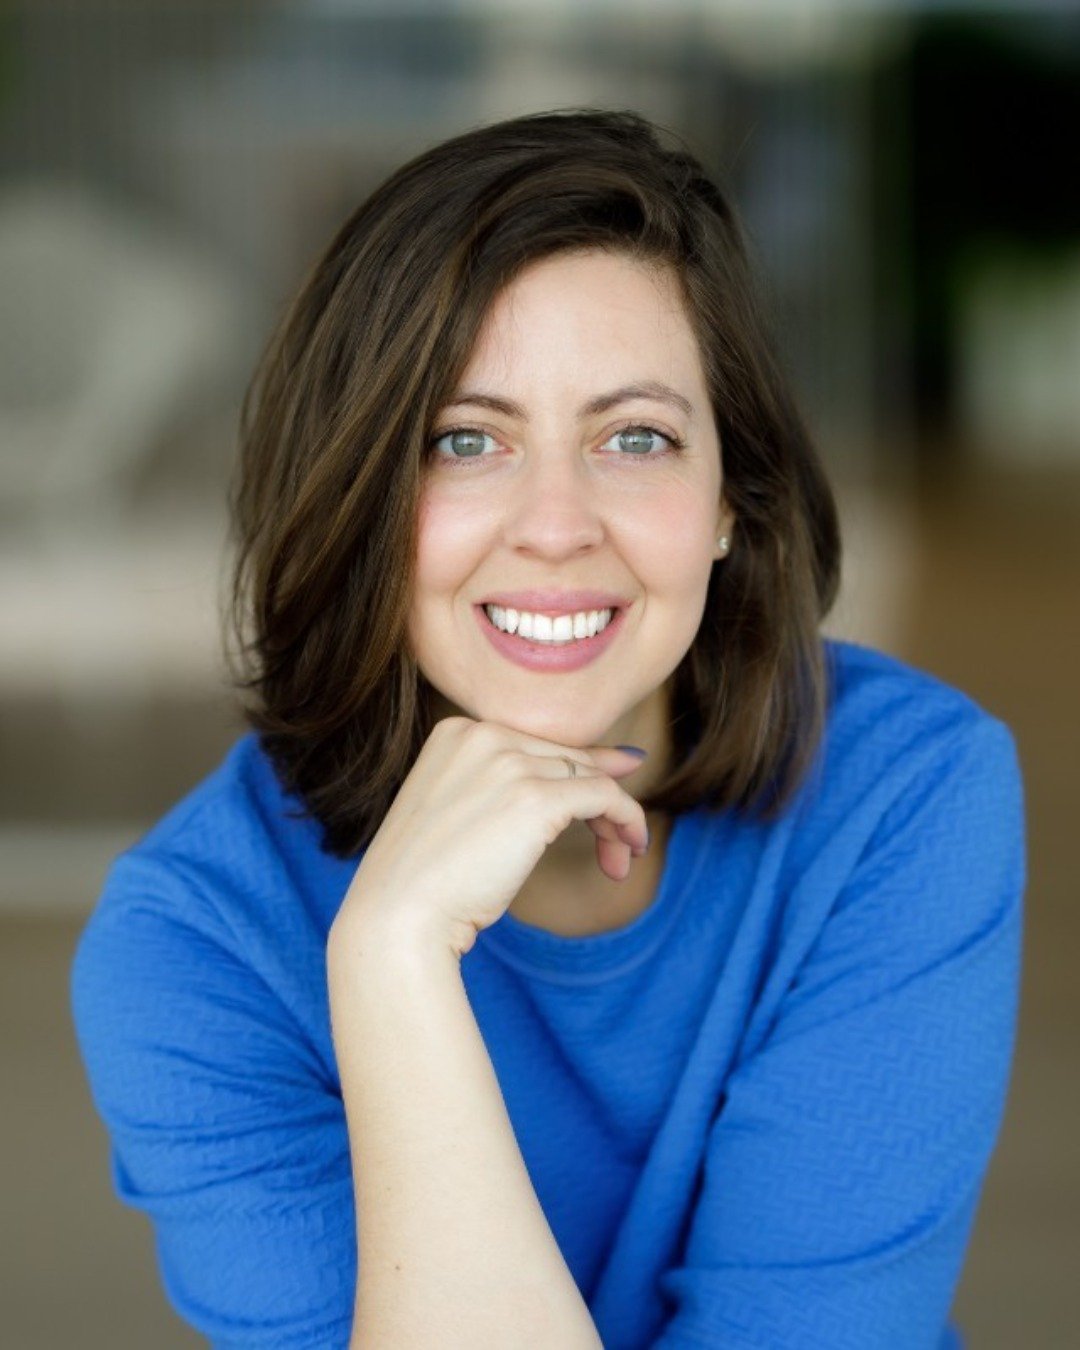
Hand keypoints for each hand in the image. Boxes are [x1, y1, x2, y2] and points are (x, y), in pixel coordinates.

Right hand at [331, 716, 649, 957]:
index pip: (538, 747)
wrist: (396, 917)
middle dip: (599, 805)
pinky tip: (628, 851)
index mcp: (455, 732)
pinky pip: (605, 797)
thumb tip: (624, 758)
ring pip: (592, 777)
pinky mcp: (535, 798)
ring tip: (621, 857)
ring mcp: (507, 763)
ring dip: (616, 819)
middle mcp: (481, 735)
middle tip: (617, 849)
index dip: (574, 782)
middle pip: (568, 760)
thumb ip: (522, 781)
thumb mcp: (465, 814)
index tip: (600, 814)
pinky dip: (627, 820)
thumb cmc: (427, 880)